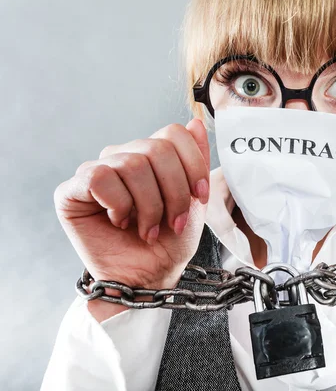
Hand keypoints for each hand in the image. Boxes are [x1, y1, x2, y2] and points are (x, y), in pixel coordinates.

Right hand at [54, 119, 209, 319]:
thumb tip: (196, 122)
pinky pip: (99, 177)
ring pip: (131, 164)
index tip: (200, 197)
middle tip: (173, 223)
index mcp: (149, 156)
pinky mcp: (71, 191)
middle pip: (156, 148)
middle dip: (174, 192)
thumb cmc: (169, 242)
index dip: (192, 164)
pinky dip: (119, 204)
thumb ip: (195, 160)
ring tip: (149, 229)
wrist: (148, 278)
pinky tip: (120, 222)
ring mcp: (95, 172)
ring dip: (149, 206)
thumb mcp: (194, 200)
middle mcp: (121, 158)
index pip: (173, 132)